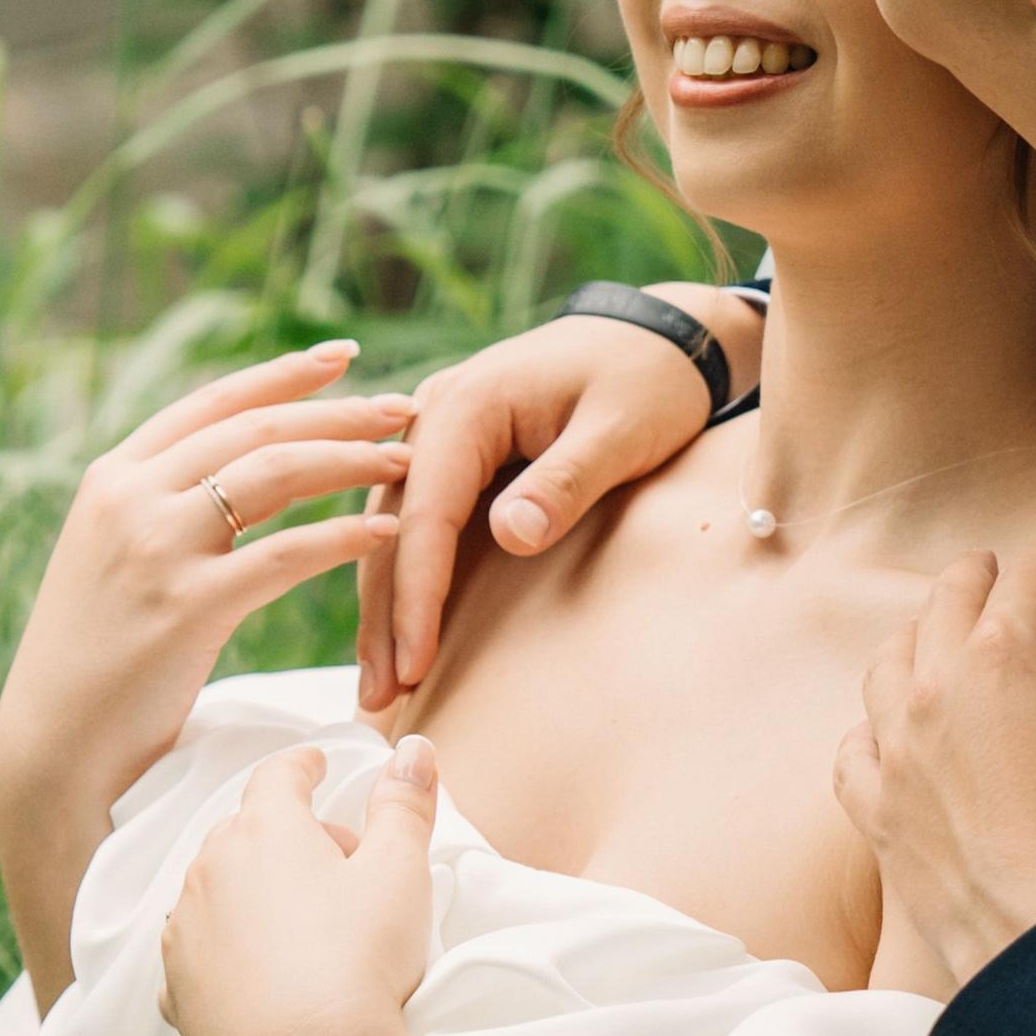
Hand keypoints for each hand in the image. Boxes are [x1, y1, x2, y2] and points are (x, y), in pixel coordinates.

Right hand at [0, 338, 415, 1009]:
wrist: (55, 748)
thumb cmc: (98, 667)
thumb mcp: (114, 565)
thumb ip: (161, 514)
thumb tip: (223, 484)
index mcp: (111, 478)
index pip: (211, 401)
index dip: (284, 374)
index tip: (345, 356)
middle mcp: (128, 497)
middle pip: (254, 429)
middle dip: (338, 411)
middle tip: (406, 407)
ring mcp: (154, 548)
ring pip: (273, 475)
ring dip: (351, 461)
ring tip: (408, 464)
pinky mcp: (185, 607)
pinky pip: (284, 555)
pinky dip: (342, 539)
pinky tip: (386, 537)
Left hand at [161, 739, 440, 1035]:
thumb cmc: (361, 963)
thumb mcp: (402, 873)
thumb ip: (405, 805)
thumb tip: (413, 750)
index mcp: (264, 831)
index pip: (279, 776)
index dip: (302, 766)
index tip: (315, 766)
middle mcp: (209, 872)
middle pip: (246, 832)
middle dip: (287, 836)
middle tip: (338, 865)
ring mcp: (185, 934)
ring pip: (214, 892)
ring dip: (250, 894)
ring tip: (300, 926)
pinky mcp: (178, 993)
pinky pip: (197, 955)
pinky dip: (222, 952)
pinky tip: (254, 973)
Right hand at [358, 287, 762, 707]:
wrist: (658, 338)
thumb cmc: (647, 380)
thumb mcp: (621, 429)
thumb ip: (566, 481)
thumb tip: (509, 536)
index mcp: (466, 406)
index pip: (426, 514)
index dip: (417, 596)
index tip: (414, 662)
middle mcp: (434, 417)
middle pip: (392, 529)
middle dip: (383, 617)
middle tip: (378, 698)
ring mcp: (438, 437)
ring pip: (393, 532)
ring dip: (384, 608)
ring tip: (380, 684)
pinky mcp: (455, 458)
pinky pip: (416, 525)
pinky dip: (405, 580)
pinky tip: (400, 634)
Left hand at [834, 544, 1035, 988]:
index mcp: (1010, 653)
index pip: (1027, 578)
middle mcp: (939, 687)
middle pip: (947, 604)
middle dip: (976, 580)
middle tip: (991, 574)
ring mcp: (898, 749)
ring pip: (889, 664)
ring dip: (916, 640)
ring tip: (934, 638)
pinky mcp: (878, 808)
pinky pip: (854, 749)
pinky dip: (870, 730)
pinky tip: (886, 734)